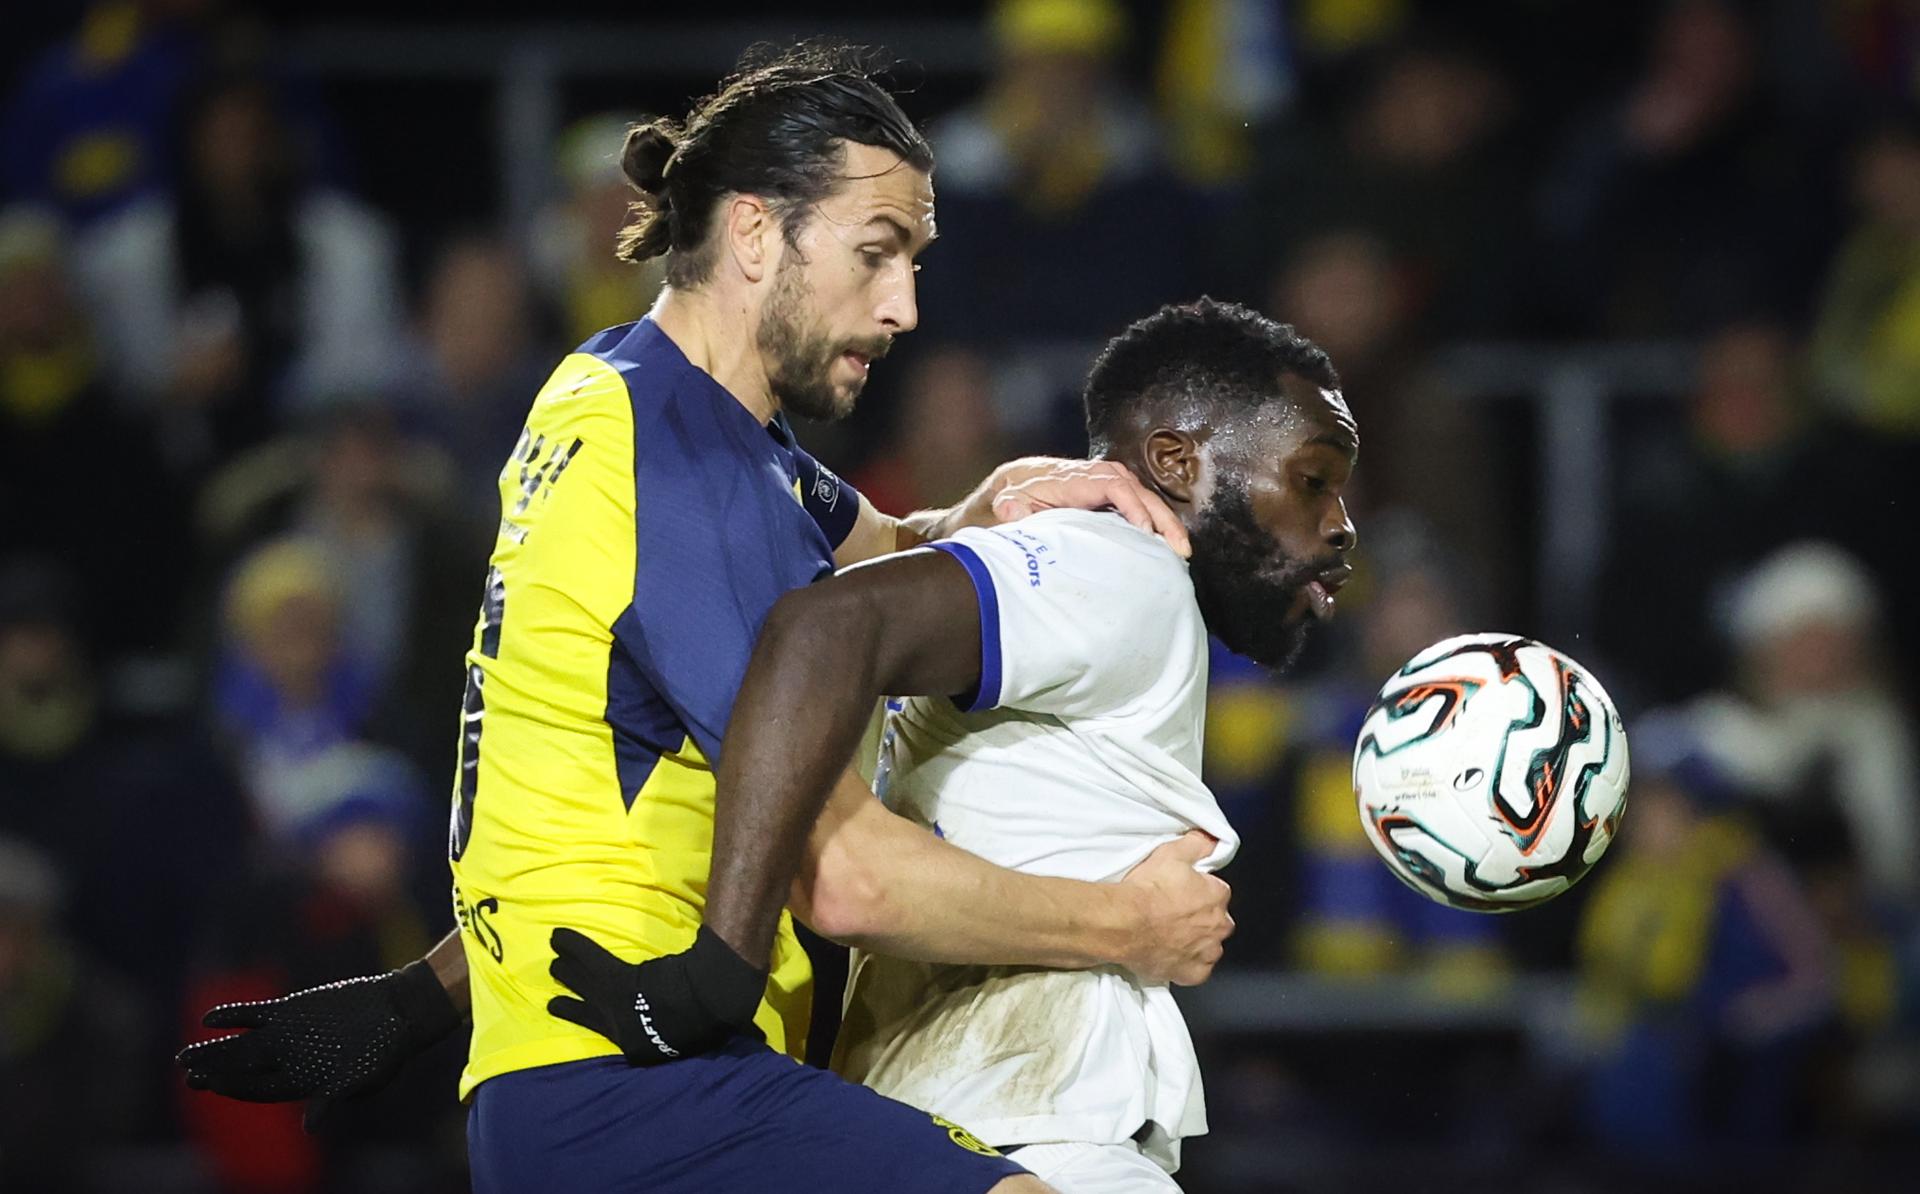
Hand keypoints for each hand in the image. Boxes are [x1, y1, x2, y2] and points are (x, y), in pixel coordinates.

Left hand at [177, 961, 459, 1131]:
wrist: (398, 1011)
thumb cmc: (386, 1050)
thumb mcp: (365, 1077)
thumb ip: (335, 1098)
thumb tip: (310, 1126)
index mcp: (301, 1083)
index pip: (258, 1090)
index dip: (234, 1088)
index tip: (211, 1084)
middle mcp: (286, 1061)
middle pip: (241, 1069)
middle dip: (214, 1072)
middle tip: (187, 1074)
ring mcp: (285, 1036)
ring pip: (240, 1044)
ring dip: (214, 1049)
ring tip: (184, 1057)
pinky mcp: (290, 1011)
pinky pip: (254, 1014)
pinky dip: (233, 1016)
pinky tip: (209, 1019)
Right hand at [546, 926, 767, 1064]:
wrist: (714, 997)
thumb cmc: (723, 1015)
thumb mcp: (722, 1032)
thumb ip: (733, 1033)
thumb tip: (759, 1040)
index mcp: (649, 1050)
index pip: (625, 1038)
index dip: (612, 1028)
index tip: (605, 1023)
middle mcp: (626, 1032)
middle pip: (595, 1015)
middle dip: (575, 1006)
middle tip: (555, 1000)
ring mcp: (619, 1007)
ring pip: (587, 986)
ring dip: (569, 973)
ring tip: (552, 966)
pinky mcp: (619, 982)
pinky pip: (591, 961)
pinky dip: (575, 946)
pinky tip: (557, 935)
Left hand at [986, 457, 1191, 558]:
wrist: (1023, 482)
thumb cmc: (1020, 495)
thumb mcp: (1010, 501)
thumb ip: (1011, 507)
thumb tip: (1011, 510)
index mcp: (1078, 479)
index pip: (1114, 487)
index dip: (1133, 507)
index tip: (1145, 531)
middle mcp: (1100, 475)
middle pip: (1139, 492)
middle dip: (1162, 518)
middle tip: (1179, 547)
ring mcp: (1112, 482)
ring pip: (1147, 497)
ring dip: (1167, 522)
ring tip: (1182, 549)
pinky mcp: (1118, 491)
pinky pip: (1144, 504)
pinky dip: (1159, 522)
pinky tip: (1170, 544)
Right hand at [1118, 831, 1232, 985]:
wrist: (1125, 922)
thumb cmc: (1148, 889)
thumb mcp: (1172, 853)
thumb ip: (1197, 845)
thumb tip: (1211, 839)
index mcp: (1217, 896)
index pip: (1217, 892)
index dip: (1199, 891)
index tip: (1182, 892)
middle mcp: (1218, 926)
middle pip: (1217, 921)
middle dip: (1202, 918)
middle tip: (1175, 914)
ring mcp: (1206, 951)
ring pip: (1209, 947)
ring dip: (1197, 942)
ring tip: (1171, 935)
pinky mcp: (1191, 973)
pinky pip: (1197, 971)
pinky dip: (1188, 965)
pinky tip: (1174, 956)